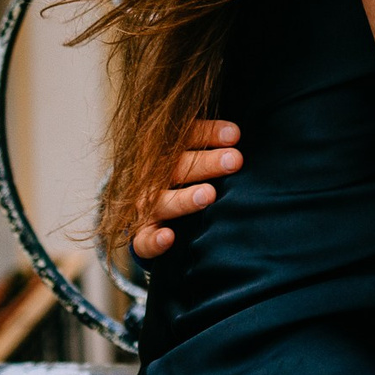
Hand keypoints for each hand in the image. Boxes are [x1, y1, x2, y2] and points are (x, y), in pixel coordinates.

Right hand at [129, 119, 242, 260]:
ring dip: (185, 199)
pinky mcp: (141, 235)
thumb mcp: (188, 151)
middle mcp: (152, 176)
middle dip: (207, 163)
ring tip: (209, 195)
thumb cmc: (180, 174)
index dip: (209, 134)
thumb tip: (238, 133)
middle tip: (234, 160)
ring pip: (162, 201)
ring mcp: (144, 206)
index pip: (186, 137)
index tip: (234, 135)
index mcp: (163, 149)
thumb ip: (211, 141)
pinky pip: (143, 240)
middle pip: (178, 167)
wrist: (137, 209)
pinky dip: (154, 241)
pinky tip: (169, 237)